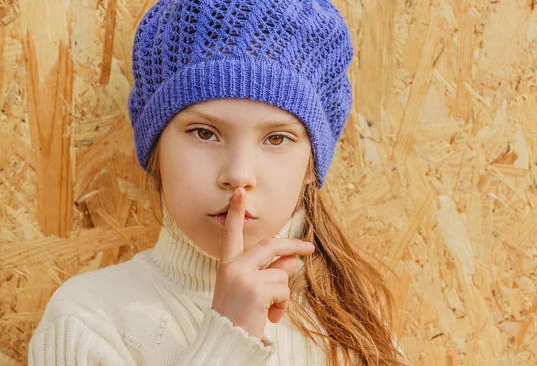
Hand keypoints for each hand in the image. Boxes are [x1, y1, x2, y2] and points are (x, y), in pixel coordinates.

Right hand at [210, 187, 314, 341]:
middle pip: (270, 246)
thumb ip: (269, 271)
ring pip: (281, 273)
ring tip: (269, 311)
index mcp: (227, 267)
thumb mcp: (250, 292)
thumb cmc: (237, 319)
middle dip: (293, 245)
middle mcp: (233, 268)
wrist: (226, 345)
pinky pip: (284, 290)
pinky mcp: (256, 290)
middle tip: (309, 247)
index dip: (235, 213)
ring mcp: (244, 278)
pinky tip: (270, 317)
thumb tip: (292, 258)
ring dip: (282, 293)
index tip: (240, 192)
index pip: (231, 235)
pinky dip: (283, 305)